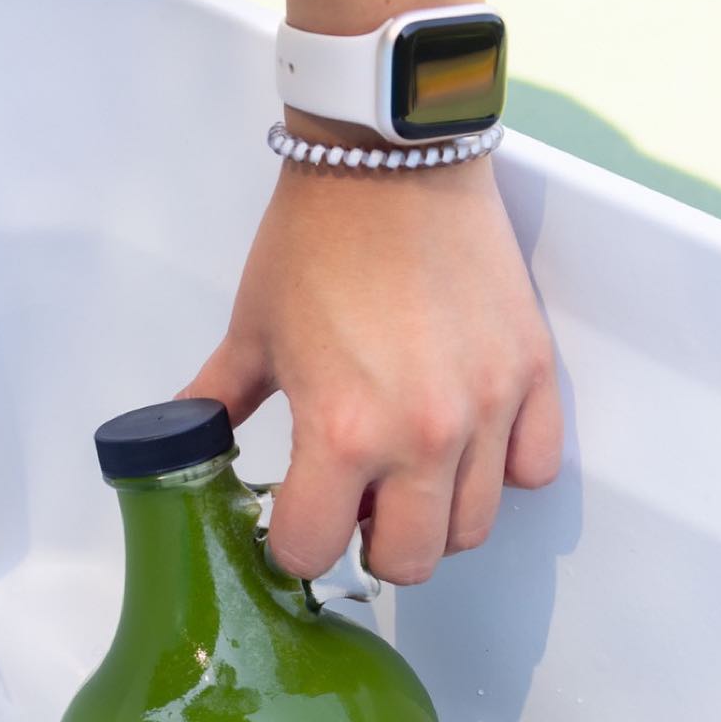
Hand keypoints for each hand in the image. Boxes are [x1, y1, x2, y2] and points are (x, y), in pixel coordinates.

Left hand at [180, 149, 561, 584]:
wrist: (392, 158)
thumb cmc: (316, 240)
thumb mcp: (251, 332)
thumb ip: (217, 404)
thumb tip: (187, 446)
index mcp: (341, 432)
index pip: (317, 552)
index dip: (296, 546)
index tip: (295, 522)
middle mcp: (421, 436)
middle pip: (408, 563)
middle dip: (372, 548)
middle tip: (359, 508)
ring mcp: (486, 409)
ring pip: (472, 528)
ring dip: (434, 517)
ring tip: (411, 476)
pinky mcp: (531, 375)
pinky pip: (534, 469)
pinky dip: (503, 470)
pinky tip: (469, 442)